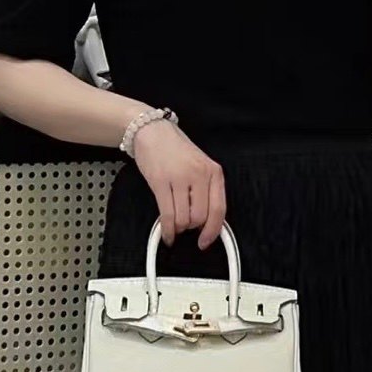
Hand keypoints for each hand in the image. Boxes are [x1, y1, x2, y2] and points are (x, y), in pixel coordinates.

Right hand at [130, 117, 226, 249]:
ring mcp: (180, 178)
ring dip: (178, 227)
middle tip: (184, 225)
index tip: (205, 241)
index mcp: (214, 172)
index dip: (213, 231)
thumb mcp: (200, 166)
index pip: (219, 209)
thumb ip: (206, 191)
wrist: (152, 131)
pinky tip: (166, 233)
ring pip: (183, 219)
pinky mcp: (160, 182)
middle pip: (200, 217)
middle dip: (191, 227)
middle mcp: (199, 174)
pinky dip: (167, 230)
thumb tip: (207, 223)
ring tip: (174, 223)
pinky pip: (167, 215)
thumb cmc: (175, 150)